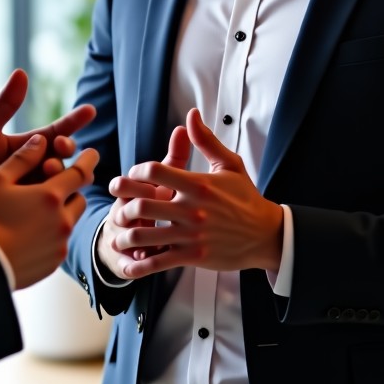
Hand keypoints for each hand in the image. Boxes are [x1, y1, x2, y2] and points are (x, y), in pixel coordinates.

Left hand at [0, 69, 95, 211]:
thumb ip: (6, 104)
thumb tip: (21, 72)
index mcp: (31, 144)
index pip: (59, 130)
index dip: (76, 120)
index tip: (90, 110)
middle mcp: (37, 164)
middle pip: (65, 155)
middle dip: (67, 148)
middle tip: (61, 146)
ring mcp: (36, 185)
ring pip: (62, 178)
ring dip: (61, 170)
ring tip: (48, 168)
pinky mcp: (33, 207)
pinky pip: (52, 201)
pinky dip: (57, 194)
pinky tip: (55, 191)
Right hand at [0, 134, 99, 288]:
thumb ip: (22, 158)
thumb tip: (41, 140)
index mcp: (50, 196)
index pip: (80, 173)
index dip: (88, 160)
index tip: (91, 153)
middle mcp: (61, 221)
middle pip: (79, 198)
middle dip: (71, 190)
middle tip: (54, 187)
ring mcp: (59, 245)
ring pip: (71, 222)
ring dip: (61, 213)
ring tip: (37, 213)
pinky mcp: (53, 263)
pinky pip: (60, 243)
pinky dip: (52, 235)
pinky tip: (29, 235)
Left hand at [111, 109, 282, 278]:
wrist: (267, 234)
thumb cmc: (246, 198)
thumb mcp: (229, 165)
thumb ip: (206, 140)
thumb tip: (191, 116)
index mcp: (197, 184)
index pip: (155, 171)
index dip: (135, 172)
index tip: (132, 175)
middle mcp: (192, 209)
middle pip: (142, 205)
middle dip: (122, 206)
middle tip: (116, 207)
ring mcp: (192, 235)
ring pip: (146, 236)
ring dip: (125, 237)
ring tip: (118, 235)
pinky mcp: (194, 257)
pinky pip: (159, 263)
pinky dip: (139, 267)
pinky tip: (128, 266)